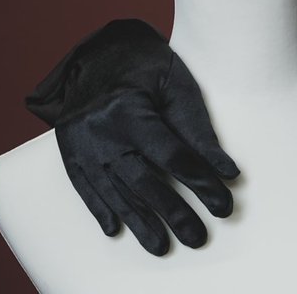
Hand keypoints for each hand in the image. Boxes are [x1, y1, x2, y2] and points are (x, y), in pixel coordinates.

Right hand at [25, 19, 238, 254]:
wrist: (99, 49)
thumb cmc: (147, 65)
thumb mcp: (178, 85)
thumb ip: (199, 129)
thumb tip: (226, 171)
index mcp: (128, 108)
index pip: (171, 155)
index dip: (200, 181)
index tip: (223, 204)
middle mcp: (99, 130)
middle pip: (142, 180)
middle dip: (173, 213)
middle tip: (198, 237)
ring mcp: (80, 143)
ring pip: (114, 191)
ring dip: (140, 222)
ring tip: (162, 246)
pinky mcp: (70, 150)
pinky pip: (85, 187)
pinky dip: (102, 210)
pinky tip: (117, 230)